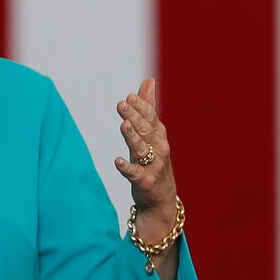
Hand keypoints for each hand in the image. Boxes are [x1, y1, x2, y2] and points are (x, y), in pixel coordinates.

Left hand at [114, 79, 177, 238]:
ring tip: (123, 125)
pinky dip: (127, 167)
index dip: (141, 107)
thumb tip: (149, 81)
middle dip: (134, 116)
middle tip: (122, 104)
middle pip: (145, 130)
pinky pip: (135, 174)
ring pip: (142, 149)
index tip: (130, 97)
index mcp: (159, 135)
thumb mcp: (151, 133)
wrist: (162, 198)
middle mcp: (159, 149)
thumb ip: (148, 107)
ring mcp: (153, 166)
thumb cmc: (154, 160)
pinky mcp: (145, 182)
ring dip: (132, 137)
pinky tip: (117, 161)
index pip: (150, 118)